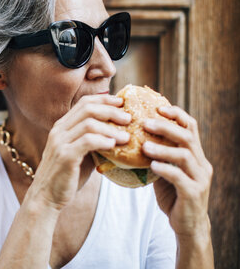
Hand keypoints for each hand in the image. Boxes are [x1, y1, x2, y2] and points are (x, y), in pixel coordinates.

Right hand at [28, 94, 130, 210]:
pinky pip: (87, 142)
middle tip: (128, 118)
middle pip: (88, 109)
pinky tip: (113, 146)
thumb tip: (119, 134)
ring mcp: (60, 142)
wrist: (47, 197)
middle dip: (111, 111)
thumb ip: (93, 142)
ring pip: (89, 124)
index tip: (122, 103)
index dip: (104, 99)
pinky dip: (103, 141)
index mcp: (62, 126)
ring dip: (111, 128)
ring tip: (126, 137)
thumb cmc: (66, 176)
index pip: (84, 103)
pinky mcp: (64, 156)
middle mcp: (59, 131)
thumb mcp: (81, 154)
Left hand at [142, 106, 212, 238]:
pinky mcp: (194, 194)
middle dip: (166, 127)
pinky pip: (180, 178)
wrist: (188, 225)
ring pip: (184, 155)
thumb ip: (157, 156)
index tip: (158, 107)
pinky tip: (151, 165)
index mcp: (196, 155)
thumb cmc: (173, 195)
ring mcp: (200, 179)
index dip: (176, 115)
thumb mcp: (165, 172)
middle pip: (187, 137)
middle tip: (145, 122)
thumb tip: (132, 137)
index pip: (191, 127)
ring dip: (163, 148)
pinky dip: (165, 169)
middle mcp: (201, 164)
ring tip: (144, 145)